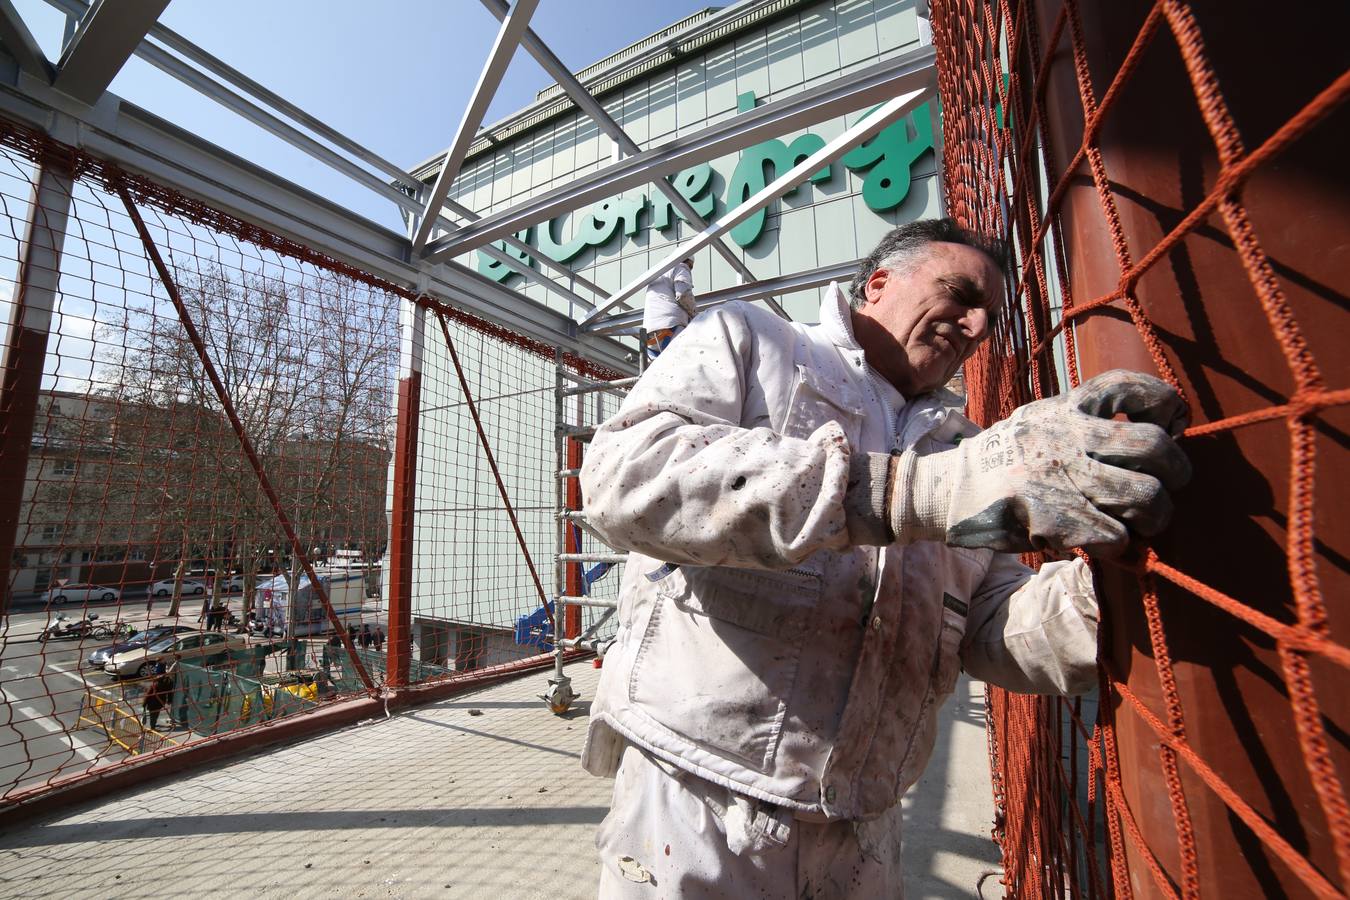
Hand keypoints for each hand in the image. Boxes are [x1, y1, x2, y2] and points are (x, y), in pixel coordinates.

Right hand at [890, 370, 1191, 554]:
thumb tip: (1148, 434)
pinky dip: (1121, 546)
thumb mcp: (1037, 423)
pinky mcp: (1051, 517)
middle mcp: (1066, 437)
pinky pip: (1115, 535)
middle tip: (1165, 489)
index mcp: (1064, 409)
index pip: (1128, 388)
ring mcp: (1059, 477)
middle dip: (1175, 472)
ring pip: (1144, 496)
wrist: (942, 490)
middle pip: (1152, 446)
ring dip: (1154, 518)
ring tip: (1142, 525)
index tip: (1170, 426)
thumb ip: (1082, 424)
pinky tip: (1109, 545)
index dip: (1164, 405)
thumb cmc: (1000, 461)